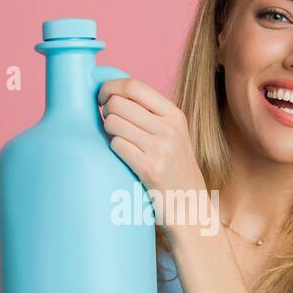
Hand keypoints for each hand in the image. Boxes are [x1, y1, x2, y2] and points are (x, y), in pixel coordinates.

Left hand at [98, 76, 206, 206]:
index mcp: (174, 114)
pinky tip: (121, 155)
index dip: (111, 87)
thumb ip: (150, 113)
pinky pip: (116, 145)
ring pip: (113, 122)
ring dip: (107, 130)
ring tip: (116, 139)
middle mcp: (169, 128)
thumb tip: (114, 93)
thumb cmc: (174, 169)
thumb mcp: (173, 134)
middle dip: (105, 110)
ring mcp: (161, 148)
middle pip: (119, 103)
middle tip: (106, 121)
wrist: (190, 206)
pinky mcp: (150, 168)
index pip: (134, 86)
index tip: (102, 96)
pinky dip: (113, 148)